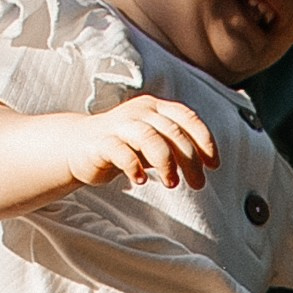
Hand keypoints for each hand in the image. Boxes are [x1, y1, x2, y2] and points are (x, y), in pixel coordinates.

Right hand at [70, 96, 218, 193]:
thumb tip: (206, 163)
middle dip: (190, 160)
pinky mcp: (101, 143)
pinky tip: (141, 180)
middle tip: (198, 184)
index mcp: (155, 108)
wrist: (79, 147)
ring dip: (166, 163)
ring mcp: (119, 125)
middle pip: (172, 131)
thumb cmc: (124, 145)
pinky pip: (121, 152)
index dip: (204, 140)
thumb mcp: (155, 144)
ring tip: (172, 184)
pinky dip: (134, 168)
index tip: (213, 165)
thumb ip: (177, 147)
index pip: (187, 117)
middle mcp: (139, 112)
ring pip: (149, 137)